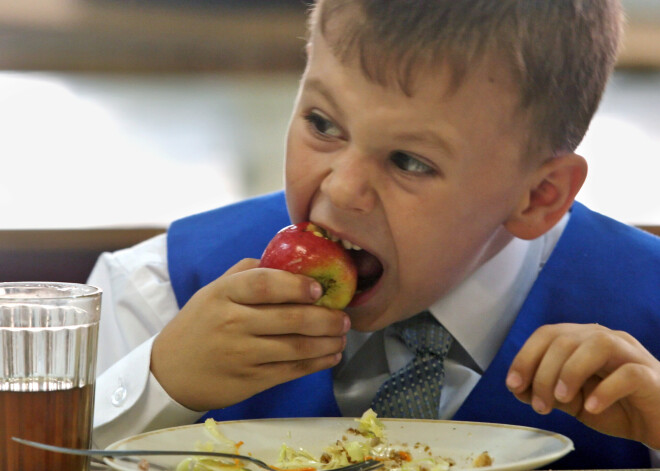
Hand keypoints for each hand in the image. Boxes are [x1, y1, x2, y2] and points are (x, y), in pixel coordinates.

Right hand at [150, 258, 349, 411]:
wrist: (169, 372)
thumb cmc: (199, 325)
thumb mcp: (213, 291)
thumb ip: (246, 273)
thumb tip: (288, 260)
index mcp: (223, 293)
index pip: (264, 284)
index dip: (297, 285)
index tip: (319, 289)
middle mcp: (232, 323)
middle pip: (290, 319)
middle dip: (326, 318)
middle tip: (344, 317)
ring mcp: (241, 354)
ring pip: (296, 347)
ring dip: (327, 342)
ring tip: (342, 336)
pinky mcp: (249, 380)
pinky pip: (291, 371)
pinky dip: (317, 363)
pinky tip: (331, 355)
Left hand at [506, 323, 659, 448]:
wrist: (657, 423)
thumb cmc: (616, 406)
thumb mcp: (574, 401)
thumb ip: (547, 391)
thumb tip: (517, 387)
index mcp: (583, 340)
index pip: (548, 334)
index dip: (526, 357)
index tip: (513, 384)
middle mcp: (605, 339)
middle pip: (566, 339)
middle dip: (544, 373)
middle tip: (540, 406)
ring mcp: (630, 354)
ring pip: (597, 345)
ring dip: (571, 372)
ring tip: (562, 400)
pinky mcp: (650, 376)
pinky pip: (628, 373)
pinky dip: (605, 390)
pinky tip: (592, 407)